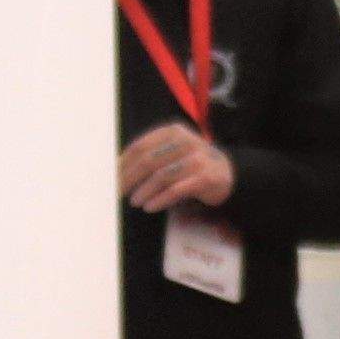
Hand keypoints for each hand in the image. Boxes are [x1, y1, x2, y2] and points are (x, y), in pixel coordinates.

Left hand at [118, 120, 236, 210]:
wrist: (227, 173)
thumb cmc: (192, 163)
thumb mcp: (173, 151)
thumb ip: (151, 155)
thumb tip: (118, 169)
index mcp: (173, 131)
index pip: (141, 146)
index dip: (124, 163)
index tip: (112, 177)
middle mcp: (186, 141)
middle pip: (149, 161)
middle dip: (130, 178)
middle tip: (118, 192)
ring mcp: (197, 159)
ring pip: (161, 176)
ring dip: (144, 191)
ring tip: (134, 202)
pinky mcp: (205, 178)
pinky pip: (176, 190)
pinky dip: (160, 200)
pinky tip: (149, 207)